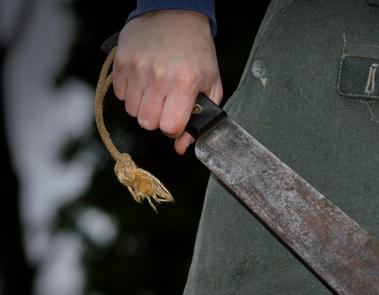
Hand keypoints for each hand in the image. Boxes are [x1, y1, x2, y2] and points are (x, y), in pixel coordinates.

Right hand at [112, 9, 222, 154]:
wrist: (176, 16)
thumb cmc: (197, 52)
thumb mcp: (211, 84)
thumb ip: (201, 118)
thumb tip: (182, 147)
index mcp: (185, 83)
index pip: (170, 127)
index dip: (174, 129)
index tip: (178, 119)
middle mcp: (159, 76)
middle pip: (148, 123)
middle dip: (158, 119)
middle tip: (167, 104)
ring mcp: (137, 68)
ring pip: (133, 112)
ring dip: (144, 107)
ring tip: (156, 90)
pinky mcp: (122, 62)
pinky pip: (120, 96)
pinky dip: (131, 94)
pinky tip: (144, 80)